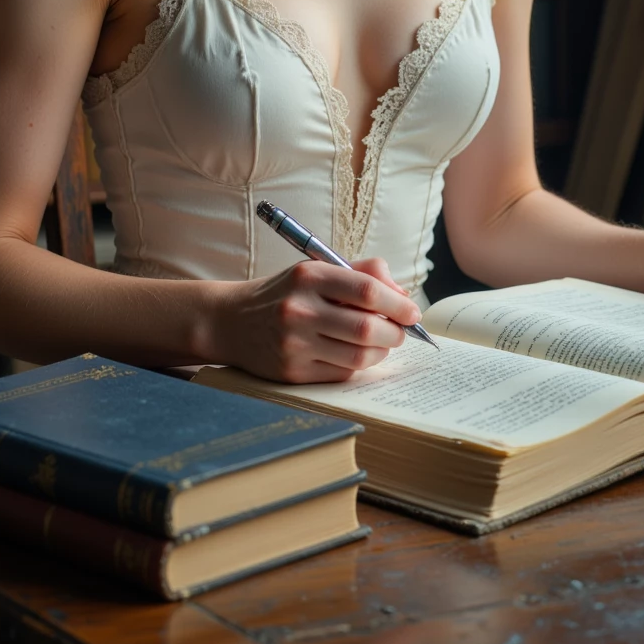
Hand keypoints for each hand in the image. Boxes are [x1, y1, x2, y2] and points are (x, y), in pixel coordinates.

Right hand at [210, 257, 421, 382]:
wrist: (231, 321)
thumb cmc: (285, 293)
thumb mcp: (316, 270)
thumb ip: (361, 274)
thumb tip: (402, 293)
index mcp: (309, 276)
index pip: (367, 290)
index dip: (398, 303)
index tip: (412, 312)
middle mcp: (300, 310)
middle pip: (367, 328)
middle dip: (395, 332)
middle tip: (400, 331)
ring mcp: (294, 344)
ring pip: (359, 356)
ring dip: (381, 352)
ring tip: (382, 343)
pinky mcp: (292, 373)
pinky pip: (341, 373)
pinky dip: (358, 365)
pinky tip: (356, 354)